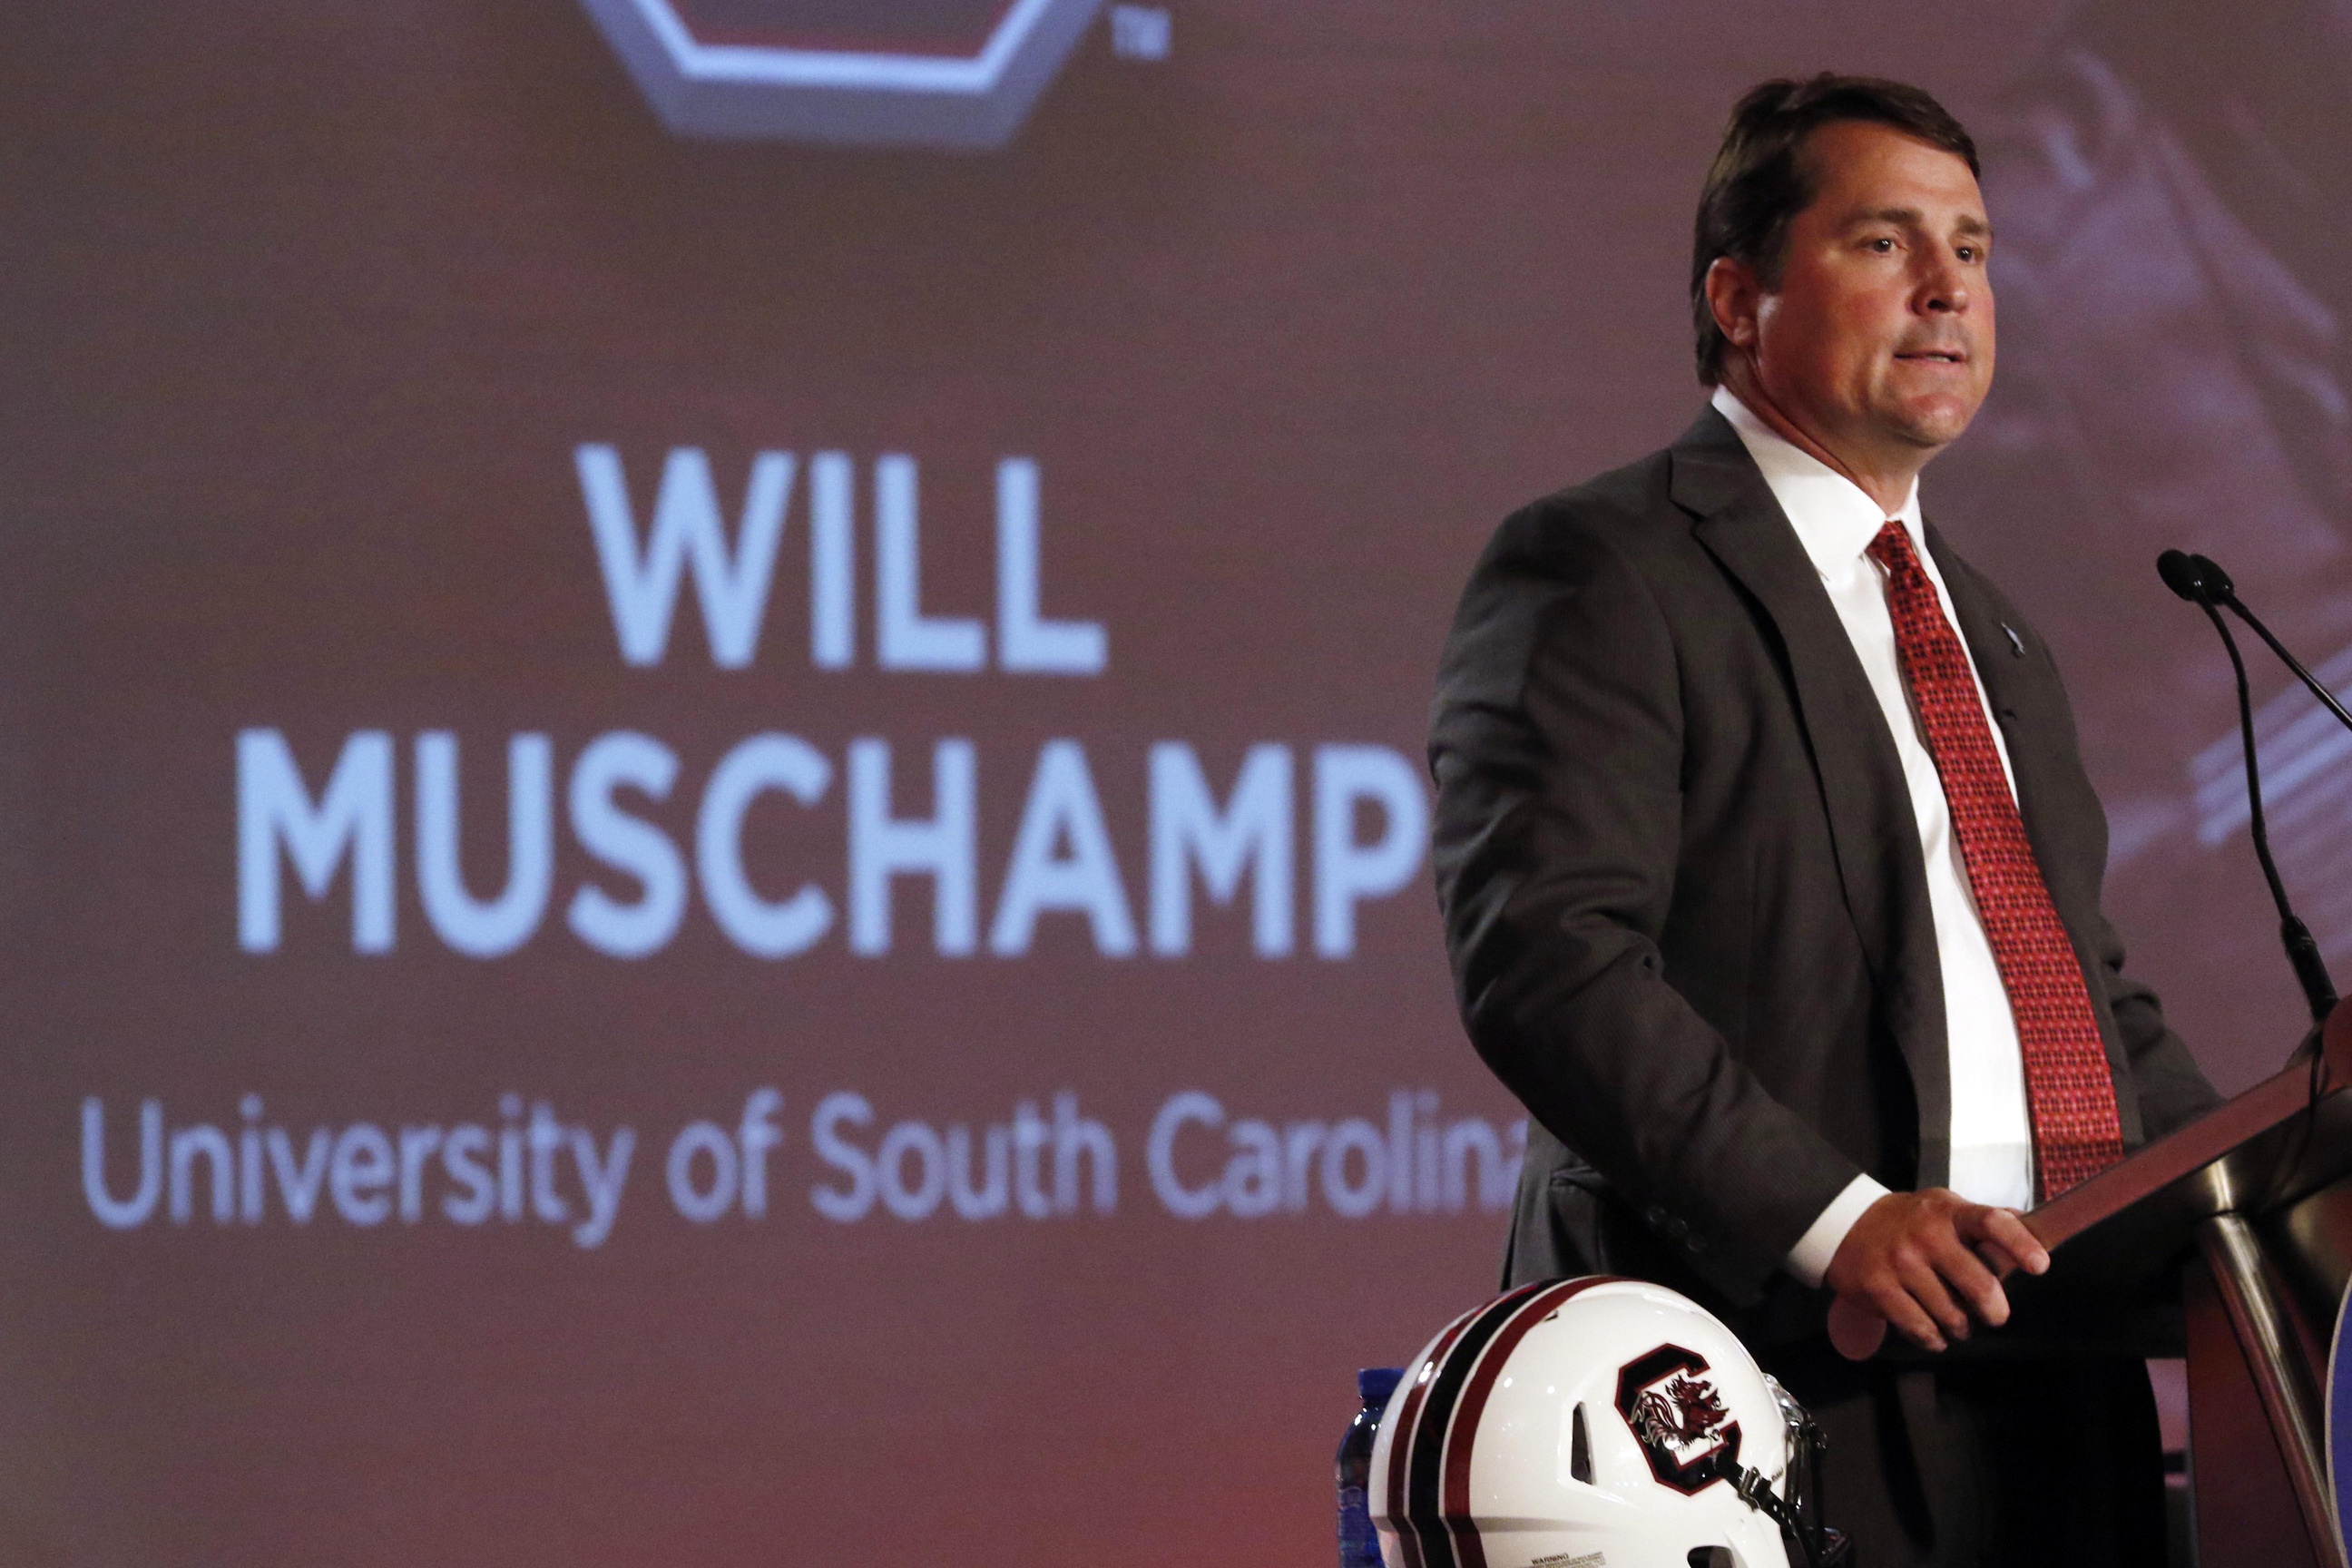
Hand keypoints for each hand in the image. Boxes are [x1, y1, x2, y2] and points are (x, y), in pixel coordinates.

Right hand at [1822, 1189, 2050, 1356]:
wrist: (1845, 1223)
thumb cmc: (1908, 1219)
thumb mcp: (1944, 1207)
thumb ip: (1985, 1220)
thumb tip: (2035, 1228)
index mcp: (1948, 1213)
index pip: (1992, 1223)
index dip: (2020, 1244)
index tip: (2040, 1266)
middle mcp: (1926, 1236)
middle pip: (1979, 1284)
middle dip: (1994, 1310)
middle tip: (1994, 1315)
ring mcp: (1901, 1264)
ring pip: (1952, 1315)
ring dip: (1961, 1326)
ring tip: (1958, 1322)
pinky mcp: (1880, 1290)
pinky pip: (1921, 1329)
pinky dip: (1934, 1338)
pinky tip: (1935, 1333)